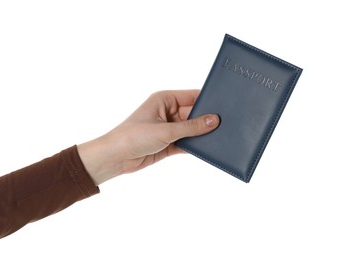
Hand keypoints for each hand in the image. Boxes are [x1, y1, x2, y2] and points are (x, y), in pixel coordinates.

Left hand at [77, 90, 219, 184]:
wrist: (116, 157)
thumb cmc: (133, 136)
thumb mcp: (165, 130)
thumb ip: (191, 127)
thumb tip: (213, 120)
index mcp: (164, 100)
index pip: (191, 96)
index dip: (207, 100)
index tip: (225, 104)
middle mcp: (168, 112)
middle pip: (194, 114)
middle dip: (207, 120)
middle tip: (227, 123)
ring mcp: (169, 128)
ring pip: (191, 129)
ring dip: (202, 134)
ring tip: (221, 136)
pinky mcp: (169, 143)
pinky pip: (187, 142)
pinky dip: (195, 145)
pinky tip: (208, 148)